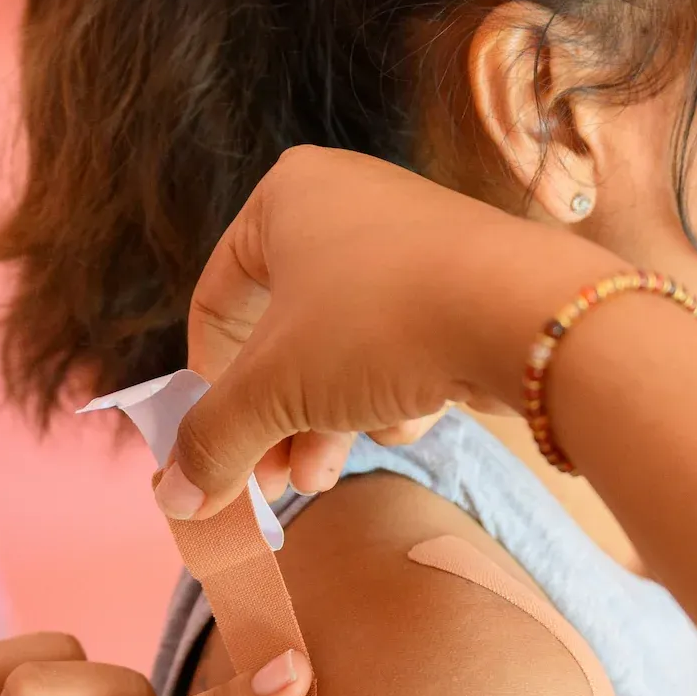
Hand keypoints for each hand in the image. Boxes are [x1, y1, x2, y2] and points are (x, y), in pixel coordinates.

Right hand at [160, 147, 623, 515]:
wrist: (525, 314)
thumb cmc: (378, 325)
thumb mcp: (274, 389)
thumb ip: (213, 442)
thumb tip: (171, 499)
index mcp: (287, 197)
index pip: (218, 300)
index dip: (206, 384)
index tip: (211, 447)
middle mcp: (349, 204)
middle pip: (283, 333)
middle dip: (272, 418)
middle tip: (265, 484)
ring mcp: (412, 244)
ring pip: (344, 348)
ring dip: (324, 420)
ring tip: (318, 477)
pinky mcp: (464, 285)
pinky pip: (402, 347)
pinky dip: (390, 394)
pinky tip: (401, 424)